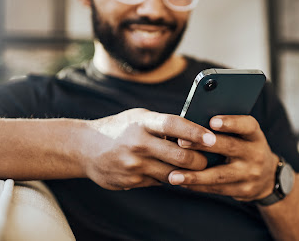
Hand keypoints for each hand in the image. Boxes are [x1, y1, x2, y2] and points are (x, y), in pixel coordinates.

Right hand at [81, 108, 215, 189]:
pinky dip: (170, 178)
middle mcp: (139, 143)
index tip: (212, 138)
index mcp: (143, 122)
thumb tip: (196, 132)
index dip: (195, 132)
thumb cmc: (121, 128)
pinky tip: (173, 172)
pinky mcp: (132, 181)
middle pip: (180, 156)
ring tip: (196, 167)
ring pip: (174, 174)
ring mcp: (134, 164)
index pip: (174, 125)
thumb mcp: (139, 118)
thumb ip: (164, 124)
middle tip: (208, 158)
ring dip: (188, 172)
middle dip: (200, 160)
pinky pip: (160, 182)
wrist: (85, 148)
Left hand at [168, 115, 278, 201]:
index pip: (247, 125)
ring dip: (195, 176)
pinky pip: (217, 188)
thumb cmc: (244, 148)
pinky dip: (197, 186)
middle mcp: (255, 153)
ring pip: (220, 174)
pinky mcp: (243, 190)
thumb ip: (224, 129)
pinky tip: (181, 183)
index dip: (231, 123)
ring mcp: (250, 174)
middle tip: (181, 142)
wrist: (266, 178)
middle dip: (204, 146)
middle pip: (229, 147)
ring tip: (173, 176)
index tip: (212, 122)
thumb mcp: (243, 135)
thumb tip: (192, 123)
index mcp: (254, 135)